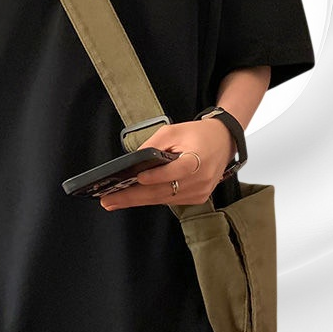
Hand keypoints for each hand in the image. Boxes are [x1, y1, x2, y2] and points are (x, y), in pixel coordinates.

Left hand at [99, 118, 236, 209]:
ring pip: (163, 199)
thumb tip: (133, 161)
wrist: (223, 141)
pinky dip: (151, 198)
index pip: (175, 171)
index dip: (156, 176)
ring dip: (137, 200)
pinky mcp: (197, 198)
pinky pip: (169, 200)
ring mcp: (199, 192)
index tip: (137, 178)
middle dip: (133, 196)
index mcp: (198, 160)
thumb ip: (153, 145)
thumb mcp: (173, 131)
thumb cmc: (198, 135)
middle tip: (109, 200)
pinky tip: (133, 198)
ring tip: (114, 201)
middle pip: (162, 191)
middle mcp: (200, 180)